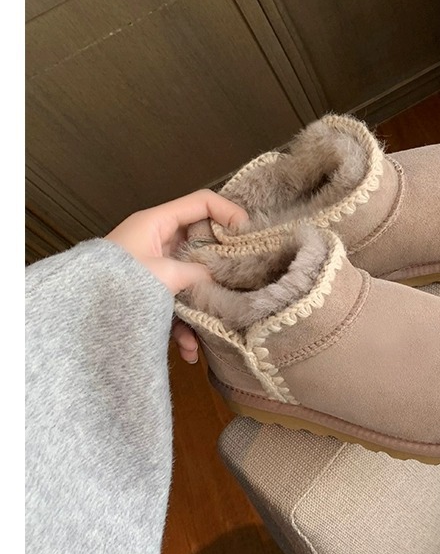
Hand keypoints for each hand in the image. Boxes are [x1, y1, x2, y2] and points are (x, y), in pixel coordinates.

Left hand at [105, 190, 248, 362]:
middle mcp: (158, 241)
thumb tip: (220, 281)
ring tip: (220, 319)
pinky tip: (188, 351)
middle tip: (246, 274)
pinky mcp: (152, 294)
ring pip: (193, 276)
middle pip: (203, 241)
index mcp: (157, 223)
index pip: (202, 202)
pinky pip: (176, 304)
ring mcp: (155, 268)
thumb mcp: (162, 274)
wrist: (75, 315)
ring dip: (205, 301)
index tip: (249, 234)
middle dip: (222, 261)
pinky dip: (185, 327)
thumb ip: (197, 273)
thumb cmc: (115, 284)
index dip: (229, 212)